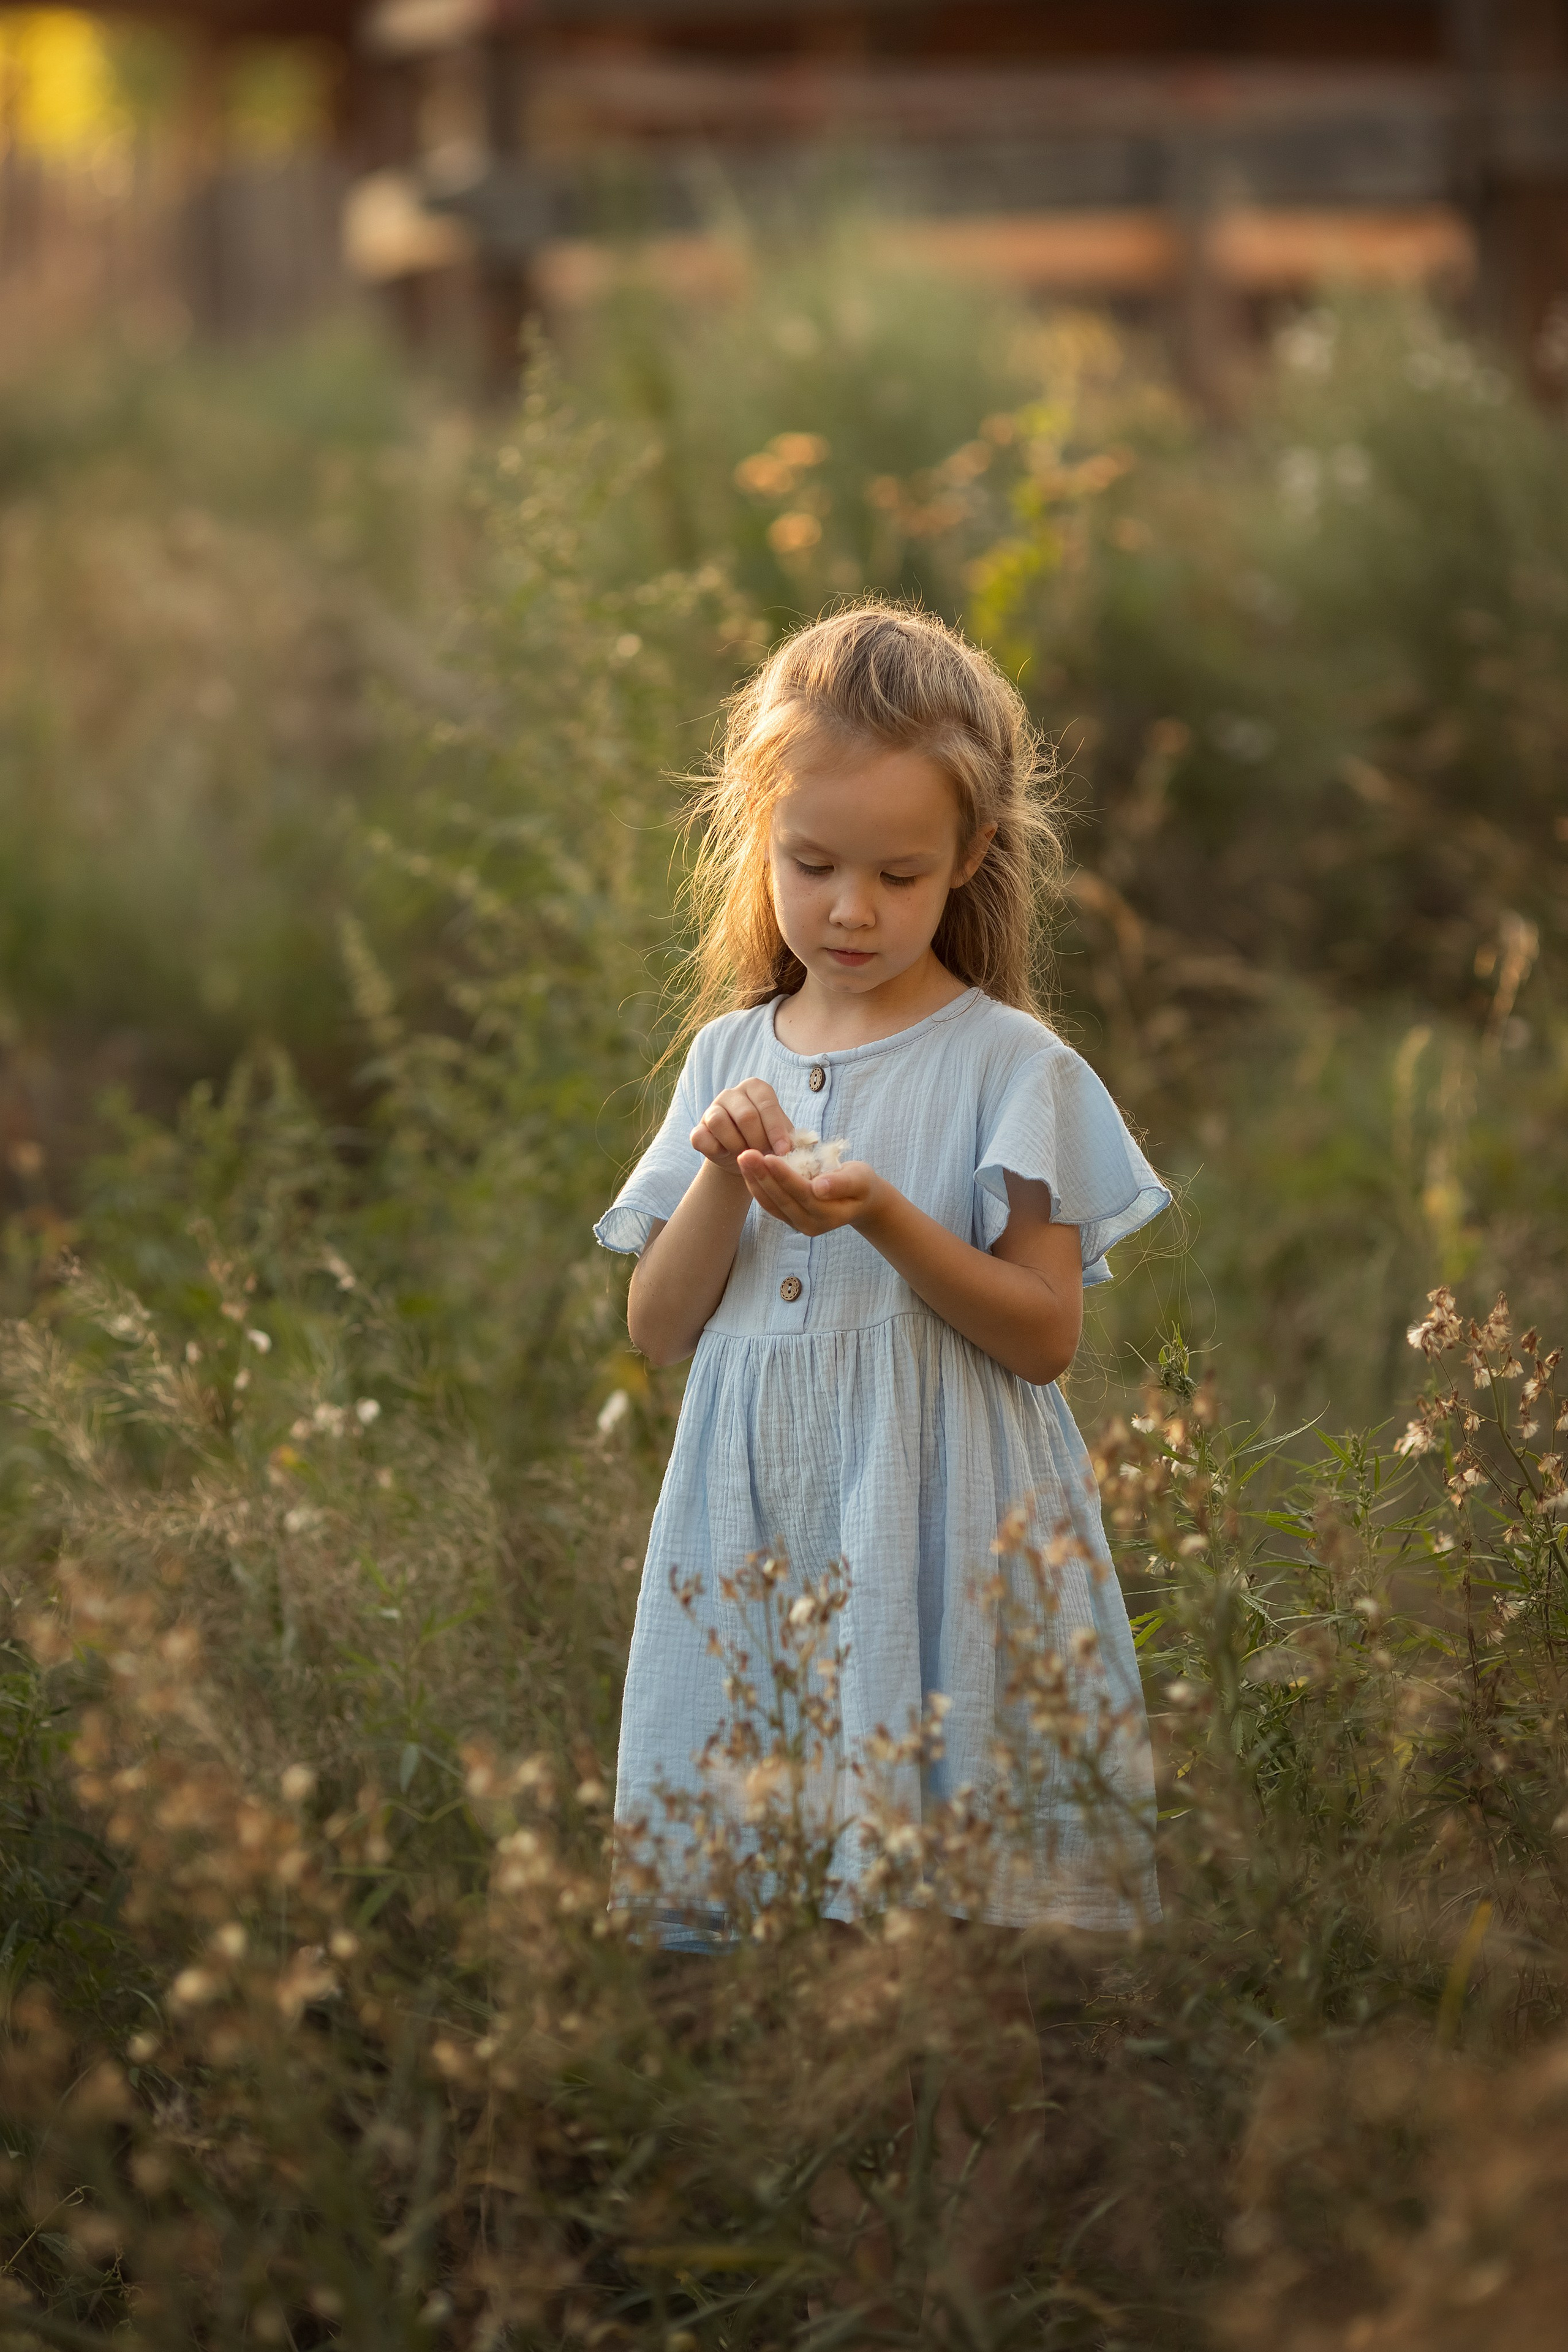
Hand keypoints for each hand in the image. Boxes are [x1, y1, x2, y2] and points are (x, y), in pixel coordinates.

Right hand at [690, 1078, 795, 1172]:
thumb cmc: (767, 1142)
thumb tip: (799, 1146)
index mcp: (756, 1089)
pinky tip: (726, 1154)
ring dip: (736, 1145)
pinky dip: (715, 1149)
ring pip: (719, 1121)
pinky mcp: (698, 1128)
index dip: (776, 1130)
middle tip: (764, 1156)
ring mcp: (712, 1109)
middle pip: (745, 1115)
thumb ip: (792, 1138)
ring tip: (746, 1155)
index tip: (784, 1151)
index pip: (766, 1104)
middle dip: (758, 1141)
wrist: (745, 1158)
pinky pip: (700, 1137)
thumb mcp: (783, 1137)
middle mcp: (732, 1094)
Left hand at [737, 1151, 887, 1236]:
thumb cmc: (861, 1183)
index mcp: (829, 1214)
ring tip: (742, 1158)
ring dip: (754, 1181)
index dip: (784, 1176)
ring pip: (771, 1203)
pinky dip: (757, 1187)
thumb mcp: (861, 1179)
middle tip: (745, 1154)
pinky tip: (747, 1169)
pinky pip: (769, 1204)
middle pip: (782, 1199)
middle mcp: (811, 1224)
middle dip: (762, 1176)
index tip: (768, 1157)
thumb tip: (819, 1187)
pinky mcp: (789, 1219)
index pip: (802, 1194)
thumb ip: (842, 1183)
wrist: (859, 1199)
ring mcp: (798, 1224)